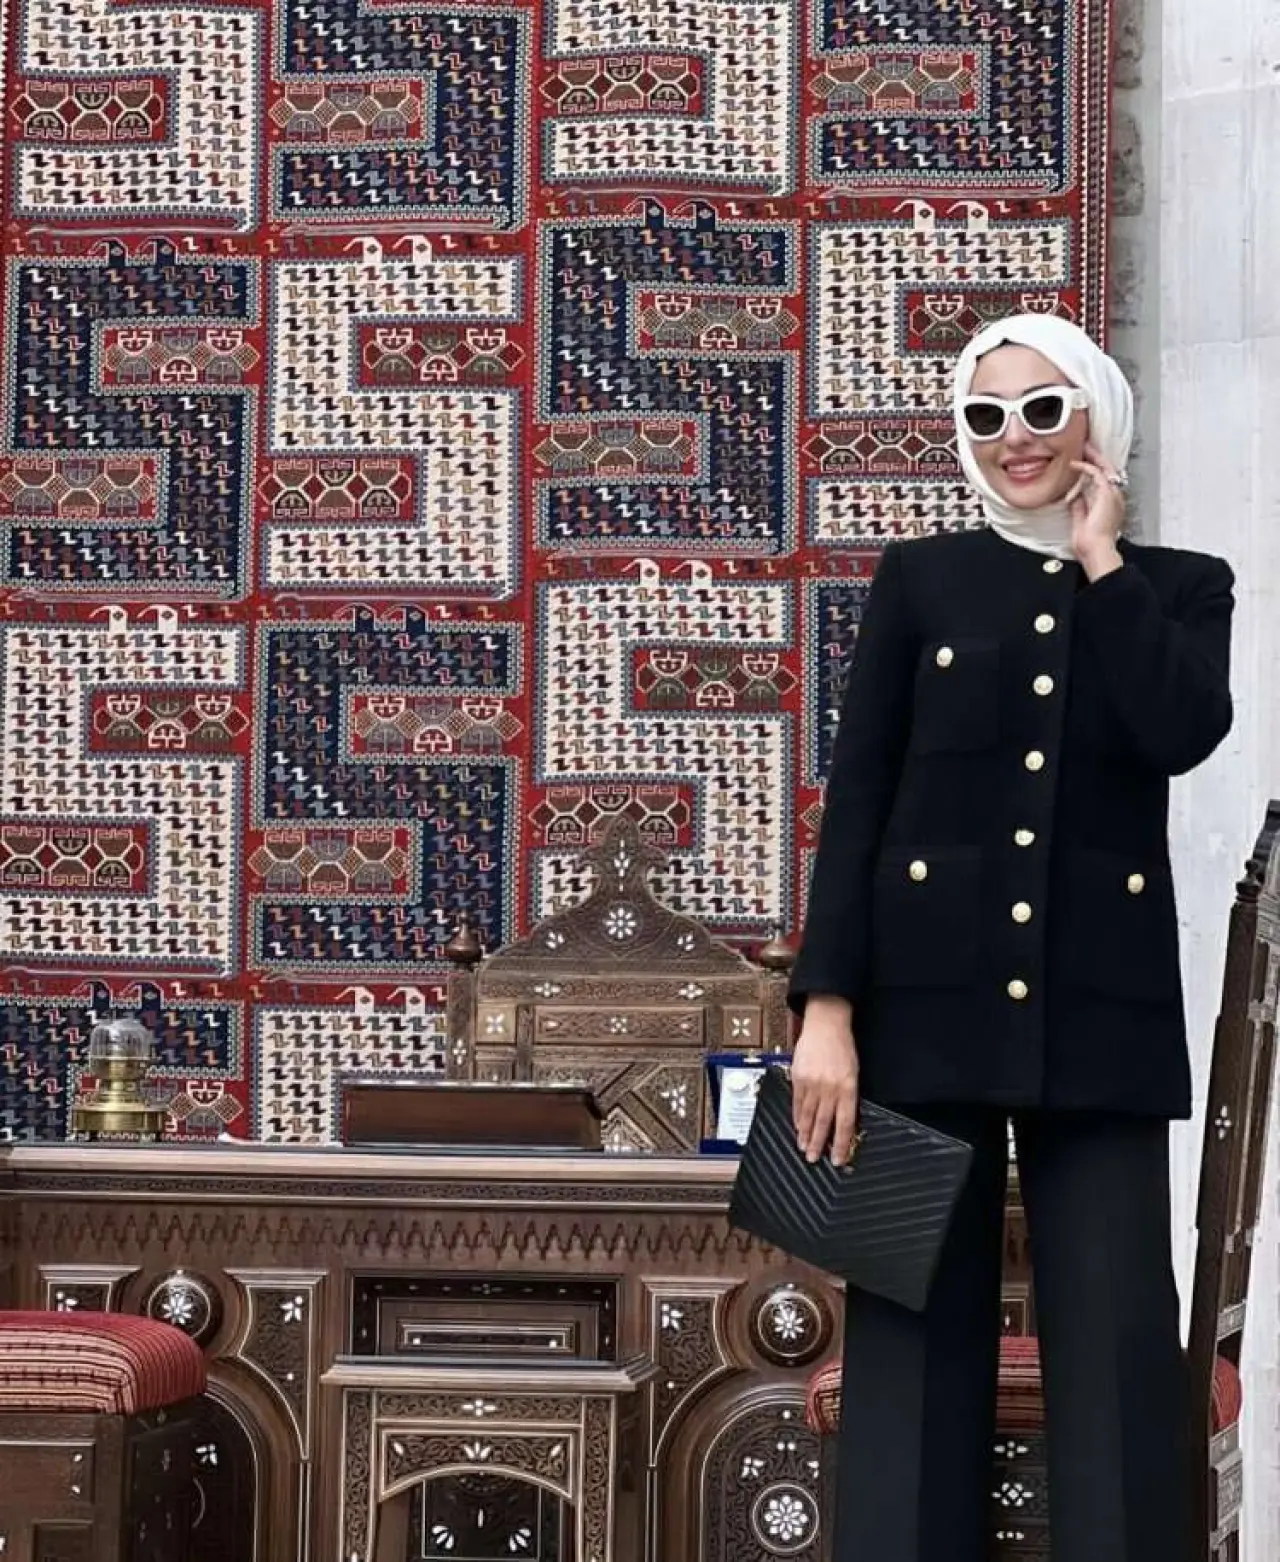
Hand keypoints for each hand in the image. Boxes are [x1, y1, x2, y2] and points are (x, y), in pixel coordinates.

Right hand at [791, 997, 859, 1165]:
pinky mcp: (798, 1077)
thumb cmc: (843, 1047)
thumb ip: (848, 1096)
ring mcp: (812, 1083)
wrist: (826, 1024)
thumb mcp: (854, 1073)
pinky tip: (796, 1127)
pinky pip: (797, 1102)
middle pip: (823, 1123)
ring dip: (805, 1134)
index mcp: (848, 1088)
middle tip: (814, 1159)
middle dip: (819, 1144)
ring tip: (803, 1147)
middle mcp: (830, 1088)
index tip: (838, 1158)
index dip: (841, 1144)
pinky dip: (796, 1117)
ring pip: (807, 1115)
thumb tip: (843, 1121)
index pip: (844, 1123)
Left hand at [1069, 441, 1125, 580]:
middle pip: (1108, 469)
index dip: (1094, 468)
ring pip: (1105, 467)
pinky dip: (1085, 466)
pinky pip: (1097, 473)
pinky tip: (1074, 464)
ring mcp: (1113, 494)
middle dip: (1097, 457)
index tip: (1083, 461)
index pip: (1104, 480)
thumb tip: (1074, 496)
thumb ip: (1080, 506)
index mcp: (1109, 503)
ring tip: (1083, 447)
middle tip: (1086, 445)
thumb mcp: (1081, 519)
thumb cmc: (1090, 541)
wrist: (1095, 549)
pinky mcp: (1107, 494)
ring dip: (1093, 456)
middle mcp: (1114, 496)